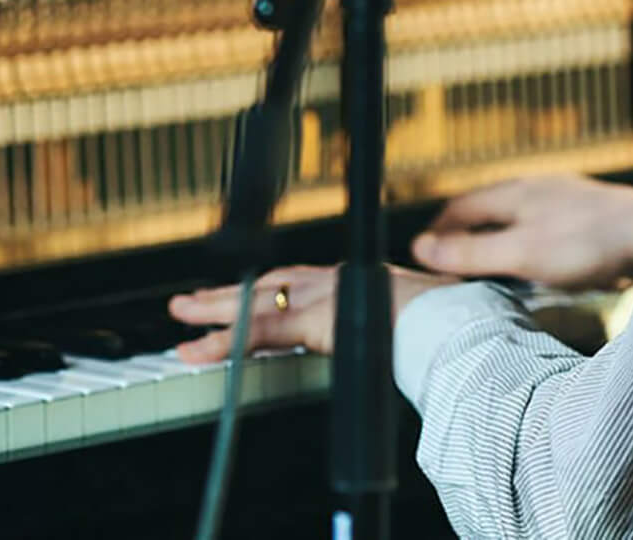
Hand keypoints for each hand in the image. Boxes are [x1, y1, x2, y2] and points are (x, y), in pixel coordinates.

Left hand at [169, 263, 457, 363]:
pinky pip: (257, 334)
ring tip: (181, 321)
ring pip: (254, 306)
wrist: (450, 320)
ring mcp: (318, 296)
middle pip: (267, 286)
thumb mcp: (413, 320)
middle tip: (191, 301)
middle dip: (228, 294)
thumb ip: (395, 327)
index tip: (240, 292)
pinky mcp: (310, 319)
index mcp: (352, 281)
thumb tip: (406, 339)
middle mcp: (330, 282)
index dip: (265, 287)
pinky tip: (199, 350)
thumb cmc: (444, 322)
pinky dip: (225, 343)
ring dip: (215, 314)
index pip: (296, 282)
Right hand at [410, 174, 632, 289]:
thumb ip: (472, 252)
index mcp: (515, 191)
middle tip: (452, 270)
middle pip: (487, 212)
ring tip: (491, 275)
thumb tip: (421, 248)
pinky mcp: (588, 220)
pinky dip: (529, 251)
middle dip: (466, 239)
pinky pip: (545, 232)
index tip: (423, 258)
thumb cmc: (588, 243)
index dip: (437, 233)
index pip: (459, 207)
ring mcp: (564, 203)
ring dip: (499, 245)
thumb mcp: (521, 253)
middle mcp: (537, 190)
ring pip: (517, 222)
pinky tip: (540, 273)